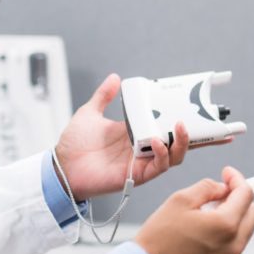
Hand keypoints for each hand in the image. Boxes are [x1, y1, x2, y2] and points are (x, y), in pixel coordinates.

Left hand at [54, 73, 188, 200]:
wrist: (61, 166)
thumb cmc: (74, 144)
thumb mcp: (90, 113)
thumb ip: (103, 96)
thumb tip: (115, 77)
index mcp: (134, 133)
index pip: (163, 126)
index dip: (178, 119)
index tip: (186, 104)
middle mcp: (142, 148)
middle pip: (175, 143)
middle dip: (188, 133)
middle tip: (191, 117)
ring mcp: (141, 162)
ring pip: (174, 156)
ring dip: (181, 143)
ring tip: (179, 126)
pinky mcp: (137, 175)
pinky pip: (158, 167)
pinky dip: (163, 154)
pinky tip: (156, 141)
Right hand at [135, 166, 253, 253]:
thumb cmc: (158, 239)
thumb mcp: (180, 199)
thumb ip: (207, 187)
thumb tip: (222, 188)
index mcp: (226, 225)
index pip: (246, 194)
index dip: (237, 178)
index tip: (227, 173)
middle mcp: (233, 245)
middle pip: (253, 212)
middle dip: (240, 197)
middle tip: (221, 191)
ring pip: (245, 230)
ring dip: (235, 215)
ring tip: (209, 210)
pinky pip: (234, 245)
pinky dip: (228, 232)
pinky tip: (206, 228)